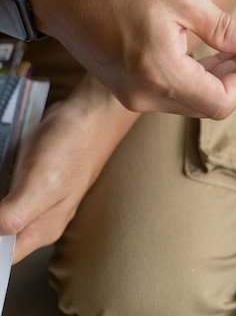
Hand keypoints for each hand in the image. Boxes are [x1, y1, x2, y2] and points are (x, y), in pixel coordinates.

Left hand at [0, 75, 140, 262]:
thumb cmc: (72, 147)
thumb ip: (14, 216)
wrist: (89, 115)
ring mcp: (33, 201)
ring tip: (3, 176)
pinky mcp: (27, 182)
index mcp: (41, 230)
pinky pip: (2, 196)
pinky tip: (0, 176)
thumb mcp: (41, 183)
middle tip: (0, 185)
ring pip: (0, 217)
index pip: (1, 258)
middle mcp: (37, 221)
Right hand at [22, 0, 235, 118]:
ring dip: (217, 82)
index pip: (220, 103)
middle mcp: (145, 96)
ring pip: (191, 103)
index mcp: (159, 73)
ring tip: (232, 51)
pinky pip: (173, 97)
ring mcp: (134, 98)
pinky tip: (208, 57)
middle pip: (208, 107)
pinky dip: (195, 81)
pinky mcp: (129, 92)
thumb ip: (225, 28)